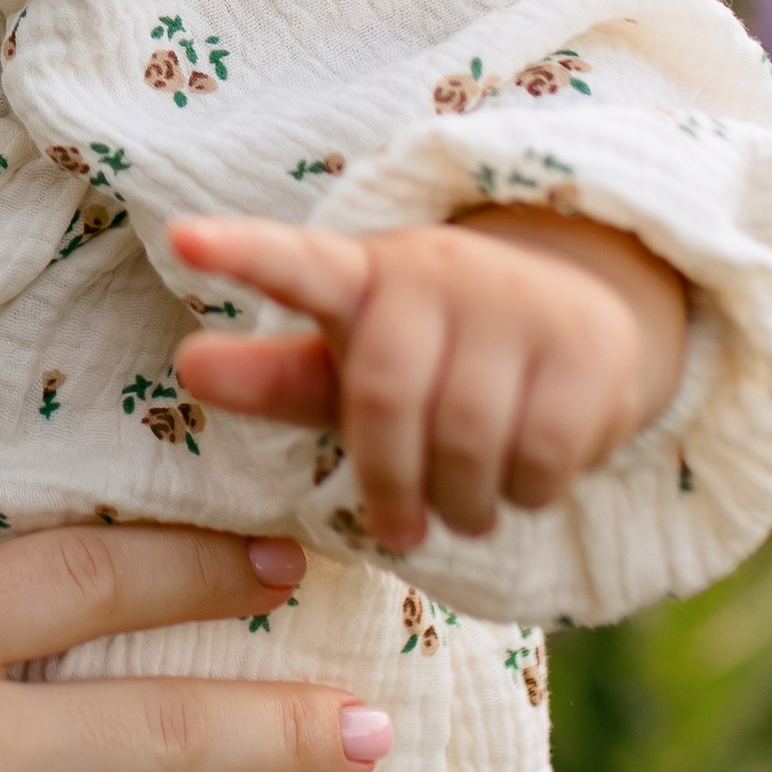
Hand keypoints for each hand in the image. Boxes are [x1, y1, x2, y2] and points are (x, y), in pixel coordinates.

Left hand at [169, 203, 690, 549]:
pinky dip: (523, 496)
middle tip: (397, 529)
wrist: (581, 324)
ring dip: (461, 502)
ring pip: (468, 437)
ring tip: (463, 510)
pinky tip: (520, 485)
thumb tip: (188, 368)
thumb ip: (274, 376)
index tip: (183, 241)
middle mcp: (436, 271)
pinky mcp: (588, 344)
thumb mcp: (350, 368)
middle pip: (386, 397)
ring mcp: (516, 301)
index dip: (241, 253)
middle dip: (390, 483)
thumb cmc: (434, 357)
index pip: (295, 261)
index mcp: (360, 274)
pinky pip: (541, 455)